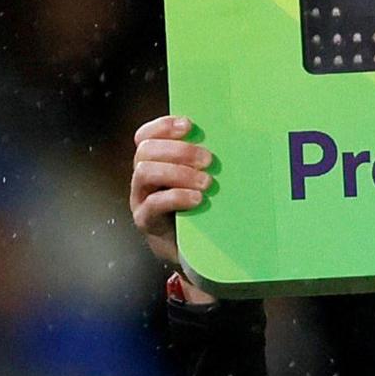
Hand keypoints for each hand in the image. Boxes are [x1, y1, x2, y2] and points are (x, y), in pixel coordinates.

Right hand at [131, 115, 215, 300]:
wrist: (197, 250)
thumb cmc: (203, 209)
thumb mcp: (203, 180)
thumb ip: (205, 162)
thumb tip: (233, 137)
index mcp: (155, 162)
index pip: (146, 135)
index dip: (163, 126)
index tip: (189, 125)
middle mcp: (143, 177)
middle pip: (146, 150)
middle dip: (178, 150)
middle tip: (208, 160)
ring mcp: (140, 199)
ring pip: (145, 172)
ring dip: (178, 172)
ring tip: (207, 182)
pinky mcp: (146, 221)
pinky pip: (152, 204)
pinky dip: (176, 197)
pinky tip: (198, 200)